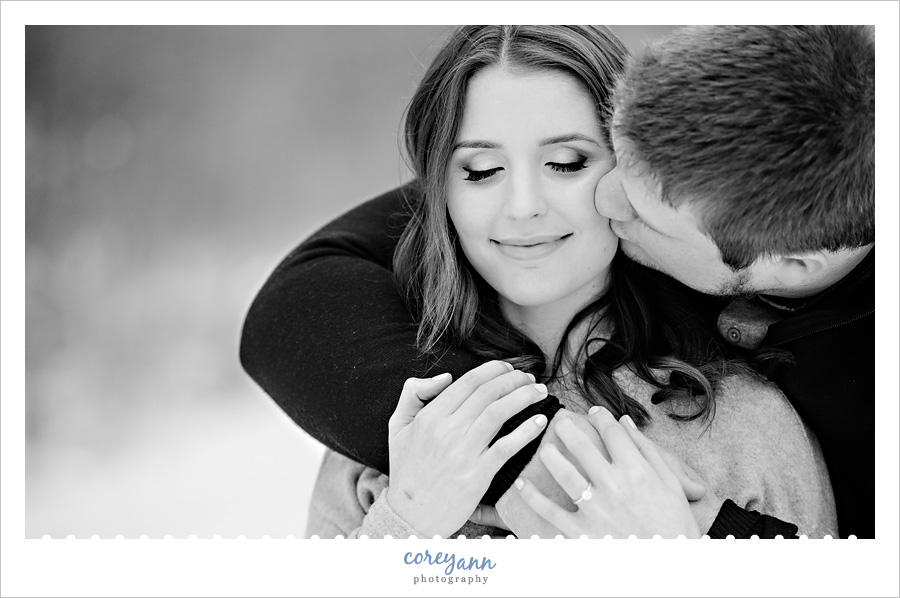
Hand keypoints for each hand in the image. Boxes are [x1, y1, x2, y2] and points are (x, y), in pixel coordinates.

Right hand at [386, 360, 549, 537]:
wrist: (409, 515)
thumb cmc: (407, 470)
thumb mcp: (398, 426)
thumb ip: (413, 393)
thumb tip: (446, 377)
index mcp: (430, 416)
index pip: (469, 382)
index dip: (494, 370)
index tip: (509, 368)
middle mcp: (446, 430)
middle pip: (488, 393)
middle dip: (514, 379)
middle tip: (530, 378)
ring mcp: (463, 453)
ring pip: (499, 413)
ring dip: (524, 397)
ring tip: (540, 393)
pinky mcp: (477, 475)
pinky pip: (507, 446)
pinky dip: (526, 431)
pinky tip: (540, 421)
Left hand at [515, 406, 700, 537]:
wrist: (671, 568)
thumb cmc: (674, 525)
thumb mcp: (671, 485)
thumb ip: (647, 451)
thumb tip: (625, 422)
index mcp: (636, 471)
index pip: (612, 432)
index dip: (600, 417)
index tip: (593, 412)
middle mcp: (613, 486)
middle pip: (581, 445)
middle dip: (566, 427)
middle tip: (559, 421)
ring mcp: (595, 509)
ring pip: (562, 472)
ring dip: (549, 455)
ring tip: (544, 447)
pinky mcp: (581, 532)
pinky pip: (549, 510)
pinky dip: (531, 496)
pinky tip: (521, 484)